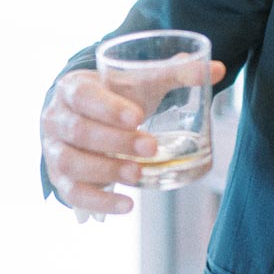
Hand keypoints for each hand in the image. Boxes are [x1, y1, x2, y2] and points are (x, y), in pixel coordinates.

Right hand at [42, 60, 225, 215]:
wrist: (82, 113)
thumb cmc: (116, 95)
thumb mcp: (141, 80)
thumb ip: (176, 73)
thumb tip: (220, 68)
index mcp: (73, 88)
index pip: (84, 96)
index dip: (108, 108)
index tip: (138, 116)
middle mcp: (55, 118)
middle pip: (79, 131)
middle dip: (116, 141)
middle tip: (151, 147)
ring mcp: (53, 150)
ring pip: (71, 162)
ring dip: (106, 170)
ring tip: (139, 174)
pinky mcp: (60, 177)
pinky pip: (72, 193)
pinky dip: (99, 200)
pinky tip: (127, 204)